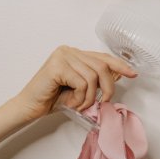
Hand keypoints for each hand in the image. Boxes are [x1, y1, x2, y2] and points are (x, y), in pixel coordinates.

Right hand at [15, 47, 135, 123]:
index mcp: (74, 53)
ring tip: (80, 105)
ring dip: (90, 97)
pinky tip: (71, 102)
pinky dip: (80, 97)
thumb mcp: (77, 89)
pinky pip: (82, 82)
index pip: (102, 57)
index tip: (132, 73)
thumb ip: (93, 81)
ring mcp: (63, 56)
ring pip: (93, 76)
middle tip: (103, 102)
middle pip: (102, 66)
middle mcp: (69, 50)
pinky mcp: (57, 65)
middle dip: (107, 87)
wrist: (27, 108)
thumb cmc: (50, 99)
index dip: (119, 65)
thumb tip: (117, 77)